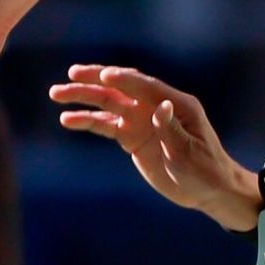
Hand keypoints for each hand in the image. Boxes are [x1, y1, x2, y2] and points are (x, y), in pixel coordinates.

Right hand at [49, 65, 260, 231]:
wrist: (208, 190)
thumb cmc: (205, 169)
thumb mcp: (190, 152)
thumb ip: (172, 129)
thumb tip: (161, 106)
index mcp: (177, 105)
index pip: (146, 86)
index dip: (125, 79)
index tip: (103, 75)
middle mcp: (156, 107)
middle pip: (122, 89)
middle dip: (95, 80)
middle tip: (71, 75)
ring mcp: (142, 120)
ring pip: (108, 104)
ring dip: (84, 98)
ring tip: (57, 94)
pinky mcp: (132, 136)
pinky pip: (106, 126)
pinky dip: (87, 121)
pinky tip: (68, 120)